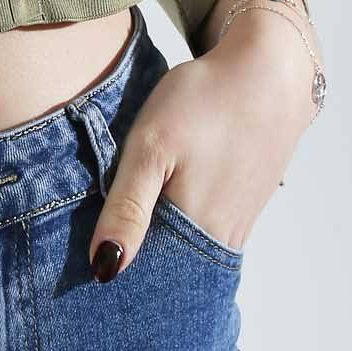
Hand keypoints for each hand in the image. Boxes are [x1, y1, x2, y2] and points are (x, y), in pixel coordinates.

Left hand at [88, 2, 320, 280]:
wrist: (269, 71)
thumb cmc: (205, 101)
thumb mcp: (151, 147)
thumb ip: (127, 209)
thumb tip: (105, 269)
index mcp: (195, 229)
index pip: (146, 279)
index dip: (114, 275)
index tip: (81, 275)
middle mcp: (222, 238)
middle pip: (170, 272)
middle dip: (134, 269)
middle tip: (98, 253)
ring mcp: (239, 222)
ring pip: (188, 253)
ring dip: (157, 250)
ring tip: (124, 234)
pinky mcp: (246, 205)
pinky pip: (206, 235)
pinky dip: (179, 231)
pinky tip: (161, 212)